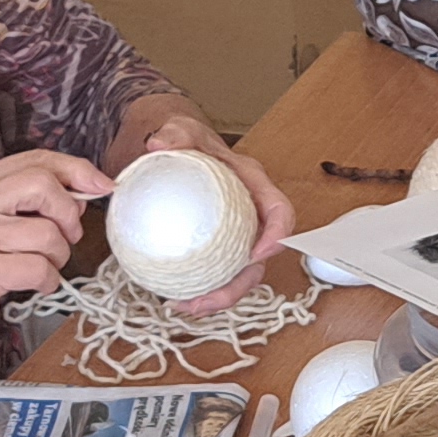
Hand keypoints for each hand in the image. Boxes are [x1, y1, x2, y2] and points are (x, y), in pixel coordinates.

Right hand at [0, 147, 111, 348]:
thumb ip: (33, 201)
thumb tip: (84, 193)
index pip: (37, 160)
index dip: (77, 171)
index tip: (104, 186)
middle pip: (43, 185)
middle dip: (68, 214)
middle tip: (66, 237)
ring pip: (47, 234)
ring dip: (59, 256)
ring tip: (42, 266)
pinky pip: (39, 269)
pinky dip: (48, 280)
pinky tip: (35, 284)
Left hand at [117, 106, 299, 311]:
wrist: (174, 150)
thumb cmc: (188, 141)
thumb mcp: (182, 130)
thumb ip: (174, 135)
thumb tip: (158, 145)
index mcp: (253, 185)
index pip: (279, 211)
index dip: (277, 236)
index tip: (258, 254)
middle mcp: (249, 214)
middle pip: (261, 258)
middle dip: (241, 285)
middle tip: (211, 299)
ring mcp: (233, 234)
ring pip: (238, 274)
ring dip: (218, 296)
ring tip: (188, 306)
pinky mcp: (215, 247)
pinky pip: (214, 273)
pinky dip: (199, 289)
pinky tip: (174, 297)